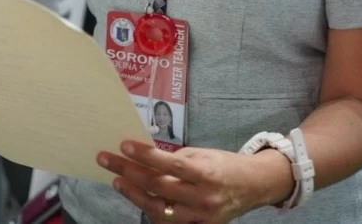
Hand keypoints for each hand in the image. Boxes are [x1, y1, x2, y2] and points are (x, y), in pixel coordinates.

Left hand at [99, 141, 293, 223]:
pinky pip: (169, 223)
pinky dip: (151, 212)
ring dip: (134, 195)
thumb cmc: (224, 165)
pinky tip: (137, 199)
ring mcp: (201, 217)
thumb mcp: (202, 155)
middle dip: (128, 172)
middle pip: (159, 186)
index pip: (170, 164)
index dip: (145, 155)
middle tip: (106, 160)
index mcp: (206, 173)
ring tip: (118, 181)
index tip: (124, 145)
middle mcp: (204, 197)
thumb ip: (175, 159)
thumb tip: (143, 156)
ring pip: (159, 209)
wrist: (254, 186)